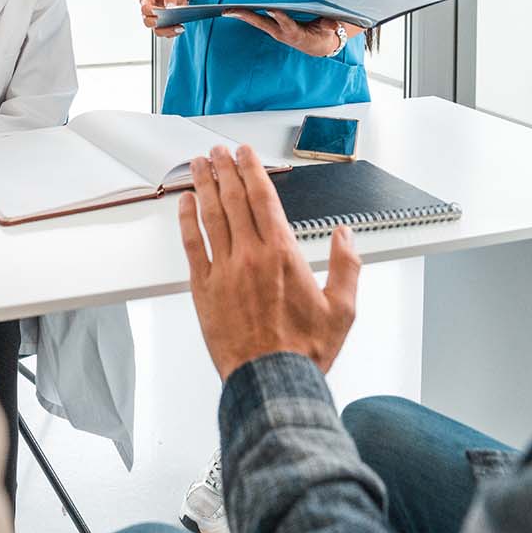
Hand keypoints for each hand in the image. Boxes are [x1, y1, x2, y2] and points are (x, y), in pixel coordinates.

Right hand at [140, 0, 188, 38]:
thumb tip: (170, 7)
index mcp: (146, 1)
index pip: (144, 8)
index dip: (149, 11)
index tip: (157, 13)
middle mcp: (148, 13)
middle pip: (148, 22)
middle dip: (156, 24)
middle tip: (165, 21)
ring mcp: (156, 22)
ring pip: (158, 31)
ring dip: (167, 31)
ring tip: (179, 27)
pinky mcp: (164, 27)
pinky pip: (167, 34)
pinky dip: (174, 32)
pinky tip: (181, 28)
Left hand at [179, 145, 360, 379]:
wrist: (272, 381)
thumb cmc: (304, 350)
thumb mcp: (342, 309)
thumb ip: (347, 265)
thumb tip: (346, 235)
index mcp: (283, 253)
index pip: (263, 197)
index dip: (252, 169)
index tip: (245, 153)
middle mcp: (250, 254)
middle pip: (233, 198)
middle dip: (225, 169)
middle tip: (218, 151)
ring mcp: (224, 270)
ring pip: (210, 215)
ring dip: (204, 185)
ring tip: (199, 164)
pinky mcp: (204, 288)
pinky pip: (191, 245)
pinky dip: (186, 220)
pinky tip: (184, 203)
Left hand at [226, 10, 345, 57]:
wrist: (319, 46)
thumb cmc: (324, 34)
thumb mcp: (331, 31)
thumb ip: (331, 26)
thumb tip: (332, 23)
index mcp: (297, 34)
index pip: (288, 24)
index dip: (280, 17)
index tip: (271, 8)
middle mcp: (282, 33)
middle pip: (263, 24)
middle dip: (247, 17)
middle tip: (231, 11)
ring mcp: (275, 32)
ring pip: (256, 22)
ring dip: (241, 16)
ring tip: (226, 10)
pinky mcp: (272, 29)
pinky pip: (256, 21)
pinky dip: (245, 15)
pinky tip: (234, 11)